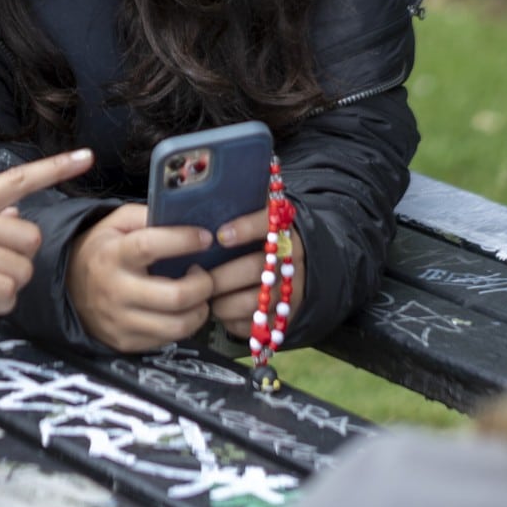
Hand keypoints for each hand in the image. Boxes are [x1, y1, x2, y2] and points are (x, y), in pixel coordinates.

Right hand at [67, 204, 216, 352]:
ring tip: (198, 296)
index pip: (150, 246)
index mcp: (111, 254)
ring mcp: (120, 320)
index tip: (204, 237)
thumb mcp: (115, 223)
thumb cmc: (101, 251)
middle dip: (203, 285)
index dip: (183, 241)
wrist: (68, 287)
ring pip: (178, 325)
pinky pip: (167, 339)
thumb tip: (181, 217)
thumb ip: (144, 216)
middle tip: (204, 275)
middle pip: (175, 296)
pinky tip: (180, 311)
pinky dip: (183, 325)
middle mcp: (115, 290)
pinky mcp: (125, 341)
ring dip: (199, 310)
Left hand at [208, 207, 306, 337]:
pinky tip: (219, 309)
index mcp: (284, 229)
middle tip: (196, 275)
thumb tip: (210, 182)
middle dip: (220, 276)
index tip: (221, 236)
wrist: (309, 262)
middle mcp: (292, 261)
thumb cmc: (268, 234)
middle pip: (253, 269)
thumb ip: (244, 196)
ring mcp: (292, 291)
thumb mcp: (263, 211)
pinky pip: (255, 325)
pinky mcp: (287, 317)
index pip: (266, 225)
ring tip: (203, 293)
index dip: (244, 229)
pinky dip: (232, 320)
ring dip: (221, 301)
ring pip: (252, 302)